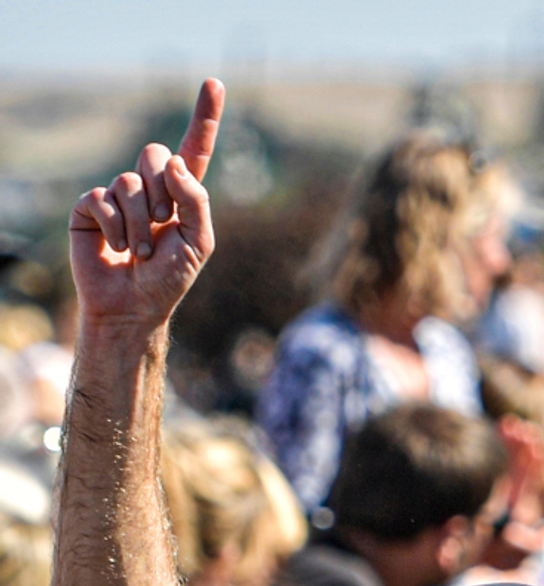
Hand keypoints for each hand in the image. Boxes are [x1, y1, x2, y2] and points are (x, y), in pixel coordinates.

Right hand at [69, 79, 224, 331]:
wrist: (134, 306)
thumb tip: (176, 164)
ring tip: (142, 250)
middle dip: (162, 193)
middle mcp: (150, 187)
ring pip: (129, 181)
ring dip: (141, 222)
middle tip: (162, 226)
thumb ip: (196, 201)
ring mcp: (118, 194)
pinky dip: (117, 227)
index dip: (205, 117)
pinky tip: (119, 248)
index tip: (215, 83)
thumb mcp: (198, 243)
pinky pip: (103, 199)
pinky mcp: (91, 206)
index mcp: (182, 194)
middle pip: (156, 154)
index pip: (195, 149)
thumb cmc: (170, 278)